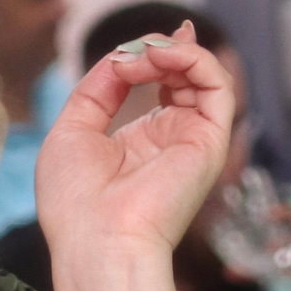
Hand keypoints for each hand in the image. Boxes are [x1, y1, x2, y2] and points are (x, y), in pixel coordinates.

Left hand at [35, 26, 235, 264]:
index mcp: (142, 141)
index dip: (154, 55)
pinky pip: (219, 86)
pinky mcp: (210, 143)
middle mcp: (172, 140)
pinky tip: (162, 58)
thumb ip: (97, 89)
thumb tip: (122, 56)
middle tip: (131, 55)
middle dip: (159, 50)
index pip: (163, 84)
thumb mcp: (71, 129)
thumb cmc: (74, 203)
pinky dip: (193, 60)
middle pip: (185, 75)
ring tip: (144, 56)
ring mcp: (193, 141)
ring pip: (206, 75)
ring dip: (173, 52)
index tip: (130, 49)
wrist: (95, 241)